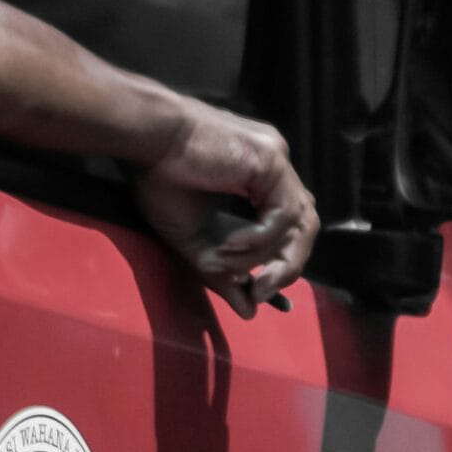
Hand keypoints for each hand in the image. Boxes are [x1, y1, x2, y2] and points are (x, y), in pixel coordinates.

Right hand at [135, 104, 318, 317]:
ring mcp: (277, 161)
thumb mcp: (195, 239)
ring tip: (226, 263)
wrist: (147, 139)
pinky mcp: (272, 161)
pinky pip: (282, 214)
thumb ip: (224, 272)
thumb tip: (250, 312)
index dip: (282, 260)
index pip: (290, 224)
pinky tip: (230, 243)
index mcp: (260, 176)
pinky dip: (260, 239)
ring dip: (263, 256)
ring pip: (296, 224)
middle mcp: (276, 167)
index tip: (260, 290)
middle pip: (305, 225)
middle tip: (261, 292)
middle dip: (287, 265)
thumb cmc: (161, 178)